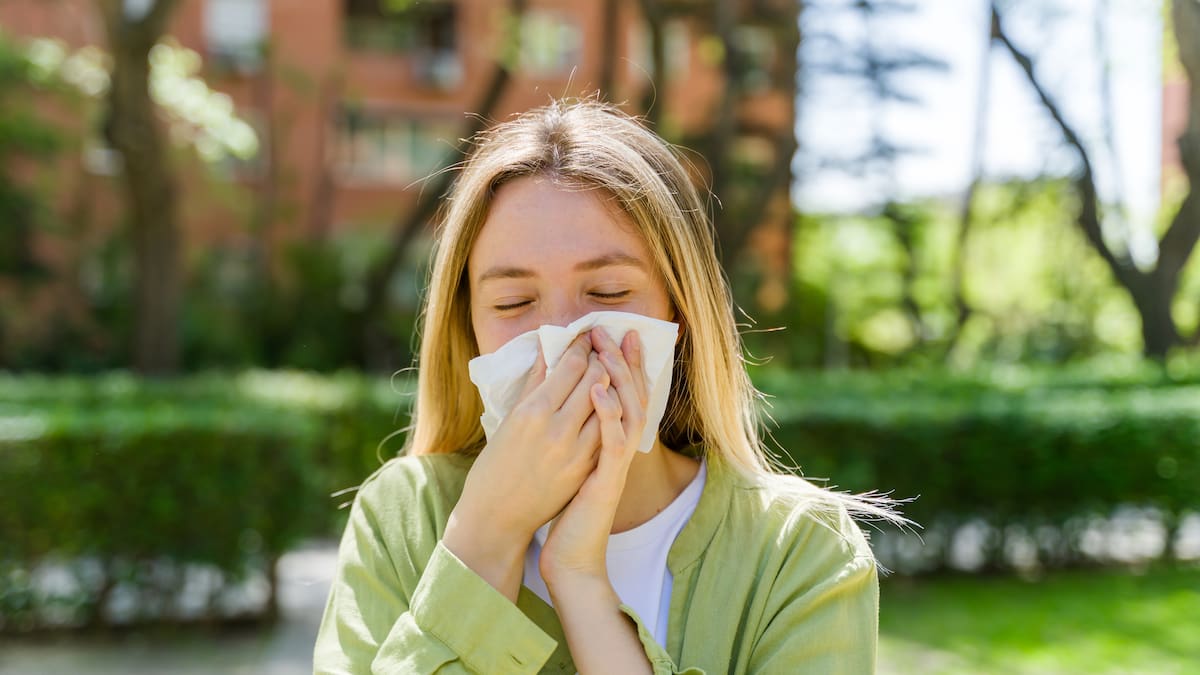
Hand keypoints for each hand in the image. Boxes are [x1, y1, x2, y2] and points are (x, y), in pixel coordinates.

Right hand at [443, 331, 610, 599]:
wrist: (498, 516)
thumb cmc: (495, 465)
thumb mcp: (509, 419)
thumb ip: (533, 384)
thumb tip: (548, 351)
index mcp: (533, 411)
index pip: (572, 366)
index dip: (583, 346)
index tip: (586, 336)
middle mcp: (557, 428)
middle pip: (595, 380)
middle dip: (602, 358)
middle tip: (602, 347)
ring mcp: (576, 451)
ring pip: (609, 404)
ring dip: (612, 384)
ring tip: (608, 372)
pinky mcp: (587, 468)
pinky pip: (608, 431)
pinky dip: (612, 412)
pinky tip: (610, 402)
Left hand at [540, 327, 648, 585]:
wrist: (570, 558)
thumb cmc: (564, 512)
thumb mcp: (569, 464)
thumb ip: (572, 431)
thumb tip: (559, 400)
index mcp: (608, 443)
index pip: (623, 394)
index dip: (622, 363)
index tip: (614, 333)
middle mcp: (617, 450)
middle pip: (631, 395)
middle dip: (622, 360)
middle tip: (614, 330)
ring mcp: (614, 464)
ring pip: (627, 412)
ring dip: (618, 378)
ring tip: (608, 349)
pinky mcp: (606, 480)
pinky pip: (612, 441)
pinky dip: (608, 414)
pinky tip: (599, 391)